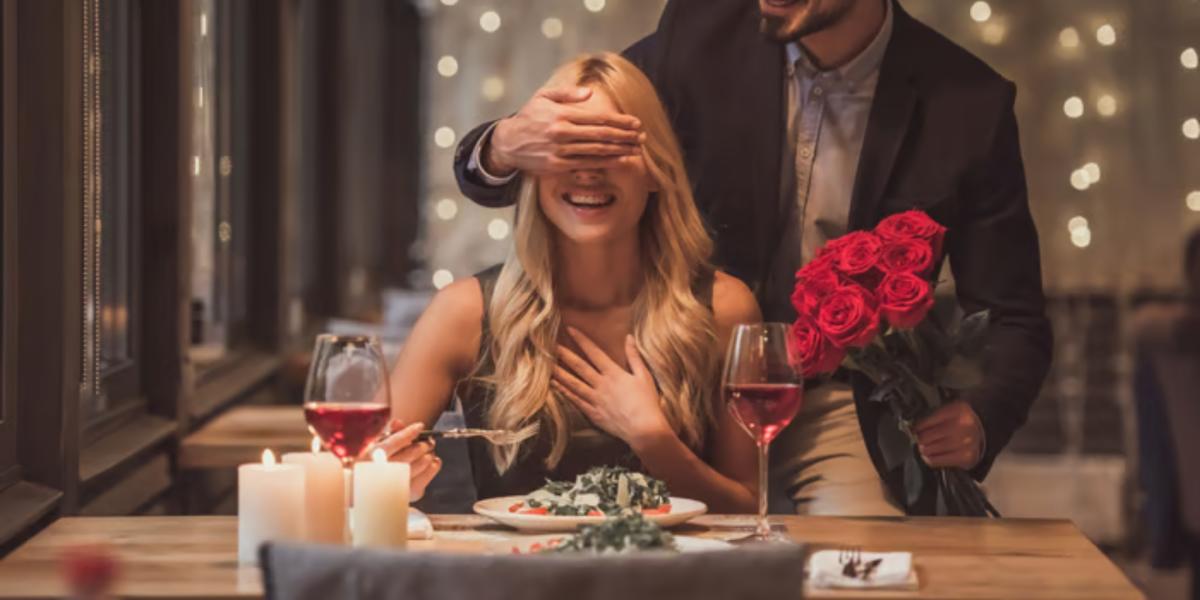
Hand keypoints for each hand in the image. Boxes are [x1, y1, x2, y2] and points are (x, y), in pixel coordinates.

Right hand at [374, 420, 441, 500]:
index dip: (408, 432)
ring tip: (428, 452)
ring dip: (429, 454)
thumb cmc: (377, 465)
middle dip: (423, 444)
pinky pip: (428, 475)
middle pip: (411, 452)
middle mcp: (383, 473)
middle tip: (428, 442)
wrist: (373, 493)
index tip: (419, 426)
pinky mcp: (410, 494)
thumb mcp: (378, 447)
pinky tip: (431, 462)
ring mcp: (397, 485)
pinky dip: (434, 466)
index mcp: (371, 457)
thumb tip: (397, 422)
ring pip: (422, 463)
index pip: (394, 442)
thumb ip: (389, 434)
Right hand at [486, 87, 643, 175]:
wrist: (508, 143)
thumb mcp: (543, 97)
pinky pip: (587, 165)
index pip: (597, 118)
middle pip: (601, 135)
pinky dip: (605, 163)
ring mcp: (560, 151)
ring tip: (636, 149)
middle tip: (642, 136)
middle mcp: (562, 133)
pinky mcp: (558, 166)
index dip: (619, 121)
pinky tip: (619, 161)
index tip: (636, 122)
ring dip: (620, 150)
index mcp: (561, 114)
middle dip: (625, 136)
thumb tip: (590, 93)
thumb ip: (567, 93)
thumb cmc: (529, 117)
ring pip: (597, 152)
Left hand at [551, 328, 670, 445]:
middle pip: (579, 366)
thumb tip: (629, 337)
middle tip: (549, 345)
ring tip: (546, 365)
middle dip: (564, 354)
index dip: (581, 340)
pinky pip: (576, 401)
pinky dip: (564, 392)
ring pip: (573, 383)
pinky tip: (555, 385)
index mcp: (614, 373)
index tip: (569, 329)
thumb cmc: (647, 402)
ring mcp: (595, 399)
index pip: (594, 352)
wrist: (644, 429)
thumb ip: (634, 356)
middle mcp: (601, 384)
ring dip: (559, 373)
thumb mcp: (644, 375)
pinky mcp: (593, 413)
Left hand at [914, 401, 984, 468]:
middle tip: (920, 439)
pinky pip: (936, 461)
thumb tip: (911, 427)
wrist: (984, 433)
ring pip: (929, 449)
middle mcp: (962, 426)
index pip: (926, 421)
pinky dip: (929, 459)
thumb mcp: (951, 410)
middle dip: (920, 438)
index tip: (914, 429)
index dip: (917, 427)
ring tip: (925, 446)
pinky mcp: (965, 458)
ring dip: (924, 449)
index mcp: (957, 410)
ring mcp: (964, 443)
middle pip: (925, 437)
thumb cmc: (962, 420)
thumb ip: (933, 415)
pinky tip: (930, 455)